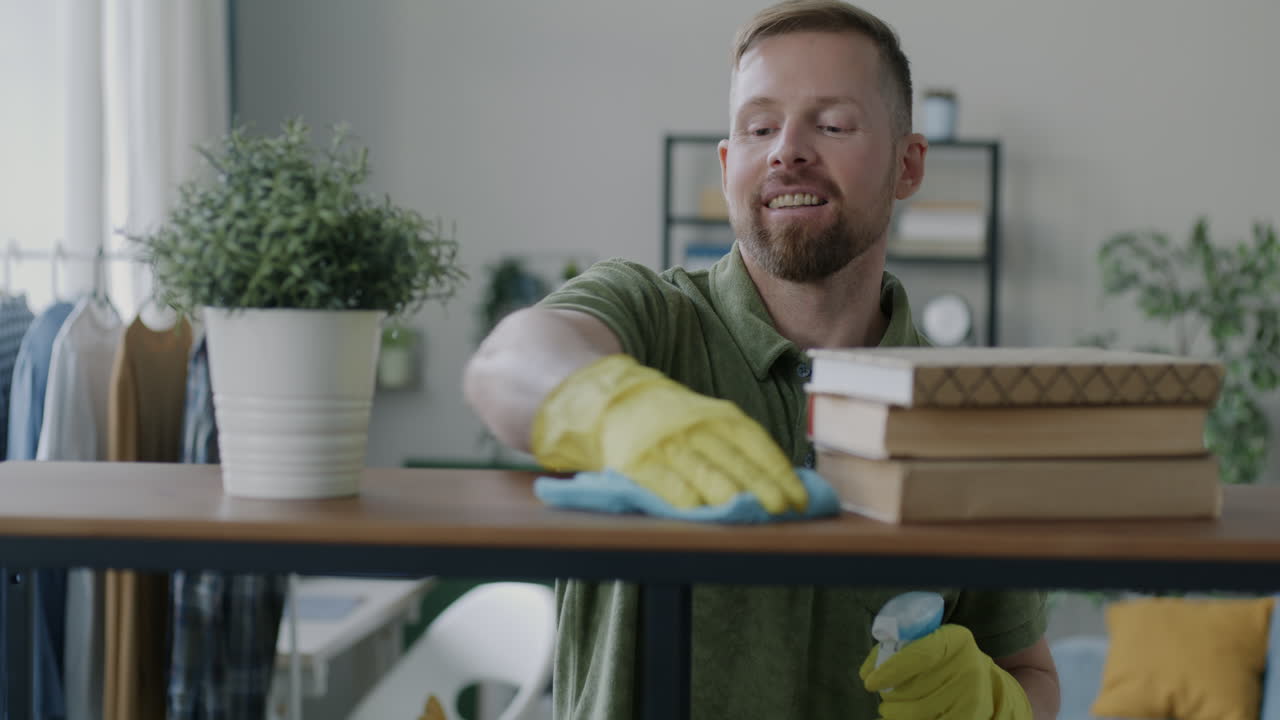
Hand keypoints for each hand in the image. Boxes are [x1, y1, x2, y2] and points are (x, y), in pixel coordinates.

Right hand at [530, 354, 806, 512]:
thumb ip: (726, 438)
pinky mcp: (636, 463)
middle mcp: (692, 427)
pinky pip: (667, 486)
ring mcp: (664, 444)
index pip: (754, 442)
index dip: (779, 469)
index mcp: (712, 413)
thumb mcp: (697, 414)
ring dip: (735, 498)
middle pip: (737, 461)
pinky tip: (706, 517)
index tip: (801, 494)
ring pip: (706, 474)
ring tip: (758, 516)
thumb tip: (771, 472)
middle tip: (788, 510)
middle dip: (765, 487)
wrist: (595, 394)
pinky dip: (688, 503)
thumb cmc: (656, 413)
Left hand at [859, 625, 1031, 719]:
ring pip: (919, 714)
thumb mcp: (930, 644)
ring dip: (897, 715)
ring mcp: (973, 697)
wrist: (989, 684)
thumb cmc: (946, 661)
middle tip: (884, 698)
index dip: (892, 670)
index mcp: (956, 640)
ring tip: (892, 711)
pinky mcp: (971, 719)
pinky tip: (905, 718)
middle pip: (915, 691)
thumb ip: (897, 650)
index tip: (870, 683)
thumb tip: (867, 674)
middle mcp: (968, 667)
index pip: (919, 655)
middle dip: (890, 698)